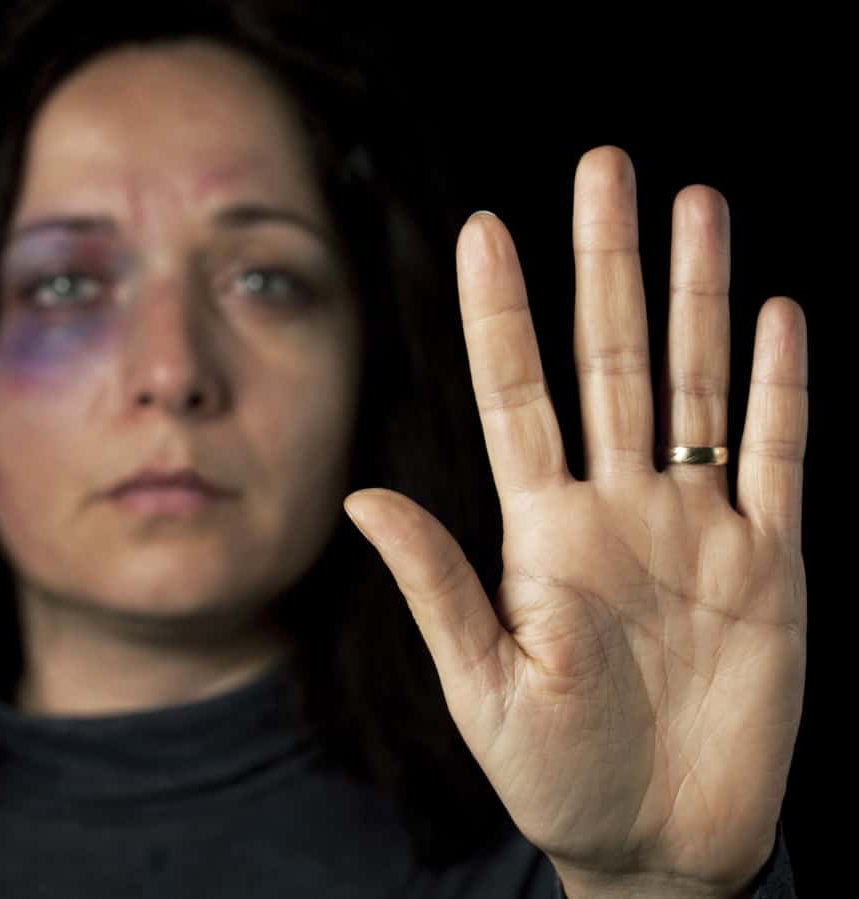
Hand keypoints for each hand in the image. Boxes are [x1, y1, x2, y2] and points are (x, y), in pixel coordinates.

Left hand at [343, 146, 805, 896]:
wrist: (657, 841)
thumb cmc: (556, 773)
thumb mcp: (482, 682)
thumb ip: (435, 582)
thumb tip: (361, 495)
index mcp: (543, 532)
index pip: (517, 396)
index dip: (503, 315)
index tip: (485, 230)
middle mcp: (618, 508)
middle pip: (610, 361)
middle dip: (607, 264)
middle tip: (603, 167)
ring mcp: (697, 528)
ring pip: (694, 387)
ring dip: (698, 296)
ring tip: (695, 202)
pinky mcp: (771, 567)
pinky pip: (778, 459)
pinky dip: (780, 390)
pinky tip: (776, 315)